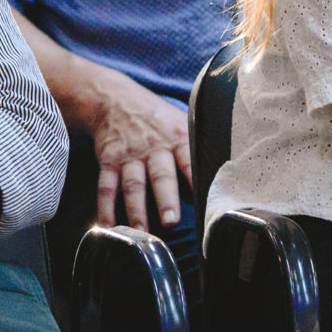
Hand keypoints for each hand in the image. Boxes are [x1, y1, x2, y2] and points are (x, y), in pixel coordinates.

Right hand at [86, 73, 192, 231]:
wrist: (114, 99)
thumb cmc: (156, 118)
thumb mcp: (181, 121)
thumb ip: (197, 145)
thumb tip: (226, 169)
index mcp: (177, 138)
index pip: (189, 159)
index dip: (196, 178)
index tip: (205, 199)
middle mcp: (154, 148)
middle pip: (161, 176)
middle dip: (166, 199)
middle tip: (171, 222)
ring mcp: (130, 155)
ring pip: (133, 185)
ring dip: (136, 210)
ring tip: (140, 232)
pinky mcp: (109, 161)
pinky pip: (106, 187)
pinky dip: (105, 209)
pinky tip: (107, 227)